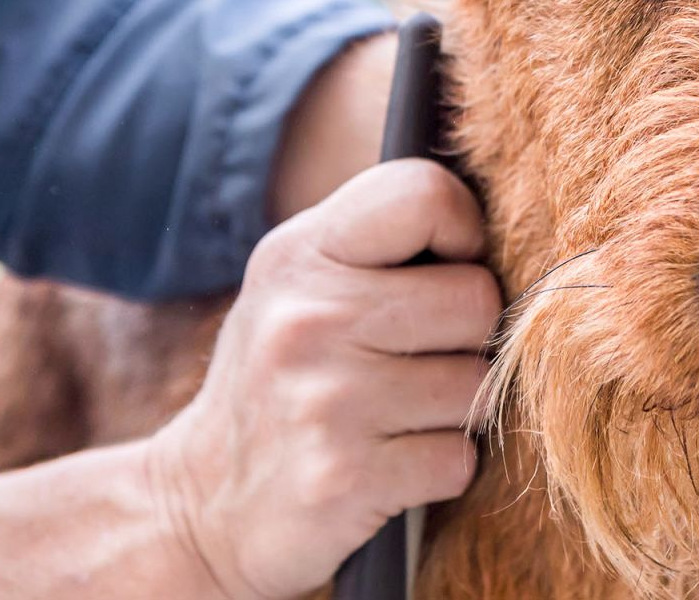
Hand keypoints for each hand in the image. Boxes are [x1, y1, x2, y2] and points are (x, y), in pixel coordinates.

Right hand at [147, 159, 499, 598]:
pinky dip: (439, 469)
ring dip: (453, 411)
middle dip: (465, 338)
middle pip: (476, 299)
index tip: (443, 269)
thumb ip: (379, 247)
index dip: (461, 230)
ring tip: (393, 416)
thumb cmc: (281, 382)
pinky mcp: (344, 477)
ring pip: (477, 386)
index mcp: (299, 255)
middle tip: (412, 362)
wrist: (201, 505)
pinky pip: (459, 458)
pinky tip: (387, 464)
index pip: (422, 194)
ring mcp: (325, 400)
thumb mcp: (298, 288)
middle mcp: (308, 318)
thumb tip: (496, 228)